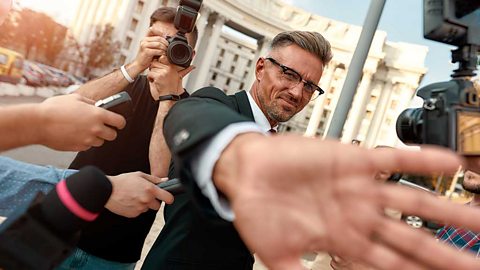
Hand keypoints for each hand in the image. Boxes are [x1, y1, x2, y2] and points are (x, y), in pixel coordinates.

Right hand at [37, 94, 125, 150]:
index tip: (118, 122)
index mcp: (98, 114)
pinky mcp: (79, 148)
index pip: (120, 122)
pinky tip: (75, 135)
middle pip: (113, 135)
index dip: (120, 122)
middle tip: (102, 127)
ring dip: (96, 137)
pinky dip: (85, 142)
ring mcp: (88, 140)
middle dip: (109, 131)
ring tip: (85, 130)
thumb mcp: (75, 98)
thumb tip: (97, 106)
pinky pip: (87, 146)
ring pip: (100, 142)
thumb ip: (90, 103)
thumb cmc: (55, 108)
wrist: (38, 123)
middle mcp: (96, 128)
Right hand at [105, 172, 173, 217]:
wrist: (107, 190)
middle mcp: (146, 200)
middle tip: (145, 194)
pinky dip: (136, 208)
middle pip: (157, 206)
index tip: (167, 197)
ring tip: (134, 196)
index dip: (169, 198)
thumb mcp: (139, 175)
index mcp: (150, 189)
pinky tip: (129, 201)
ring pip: (147, 208)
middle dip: (153, 201)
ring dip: (144, 204)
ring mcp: (140, 208)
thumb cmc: (123, 181)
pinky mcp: (133, 214)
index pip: (168, 198)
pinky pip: (139, 212)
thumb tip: (166, 181)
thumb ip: (154, 179)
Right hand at [131, 27, 168, 73]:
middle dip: (165, 43)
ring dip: (164, 48)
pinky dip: (162, 53)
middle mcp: (144, 40)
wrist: (139, 64)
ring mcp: (144, 45)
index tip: (165, 37)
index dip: (160, 32)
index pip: (152, 30)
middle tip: (168, 47)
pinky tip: (163, 55)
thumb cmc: (146, 57)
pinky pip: (158, 51)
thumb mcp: (150, 47)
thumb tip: (166, 37)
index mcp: (145, 38)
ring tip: (166, 52)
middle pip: (158, 38)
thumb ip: (156, 42)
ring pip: (159, 44)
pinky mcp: (146, 51)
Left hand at [147, 56, 194, 99]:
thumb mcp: (180, 77)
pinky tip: (155, 82)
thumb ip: (185, 70)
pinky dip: (150, 79)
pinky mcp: (158, 76)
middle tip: (158, 76)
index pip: (162, 58)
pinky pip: (150, 74)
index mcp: (173, 67)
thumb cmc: (174, 88)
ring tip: (158, 80)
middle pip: (155, 62)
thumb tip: (193, 67)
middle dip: (154, 69)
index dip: (159, 63)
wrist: (170, 97)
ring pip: (151, 68)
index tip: (160, 69)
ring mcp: (164, 72)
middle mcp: (169, 68)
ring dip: (152, 74)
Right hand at [214, 134, 479, 269]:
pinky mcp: (352, 160)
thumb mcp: (277, 255)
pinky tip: (449, 163)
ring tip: (479, 219)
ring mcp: (359, 188)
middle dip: (448, 252)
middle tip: (479, 262)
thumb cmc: (259, 212)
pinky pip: (393, 160)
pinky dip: (420, 161)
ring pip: (413, 200)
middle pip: (413, 237)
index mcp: (344, 241)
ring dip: (447, 209)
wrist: (246, 172)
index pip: (393, 265)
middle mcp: (358, 215)